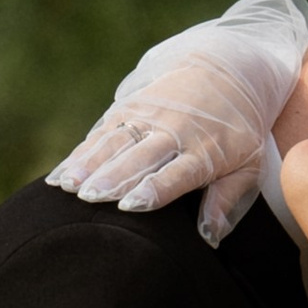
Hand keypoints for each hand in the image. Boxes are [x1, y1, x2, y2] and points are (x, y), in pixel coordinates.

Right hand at [47, 64, 268, 243]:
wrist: (228, 69)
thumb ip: (226, 201)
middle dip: (112, 176)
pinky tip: (60, 174)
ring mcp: (149, 116)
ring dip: (88, 164)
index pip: (175, 173)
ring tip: (66, 185)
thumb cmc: (239, 131)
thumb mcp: (247, 165)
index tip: (128, 205)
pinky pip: (101, 132)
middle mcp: (173, 132)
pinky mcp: (131, 106)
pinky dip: (80, 153)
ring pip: (114, 142)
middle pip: (138, 157)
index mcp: (204, 151)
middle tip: (87, 196)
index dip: (152, 189)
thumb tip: (209, 238)